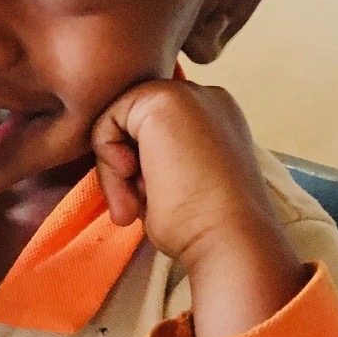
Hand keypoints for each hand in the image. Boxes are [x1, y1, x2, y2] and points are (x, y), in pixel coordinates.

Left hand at [92, 78, 305, 336]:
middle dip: (122, 167)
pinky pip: (106, 122)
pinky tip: (135, 184)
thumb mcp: (176, 181)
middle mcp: (205, 98)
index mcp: (215, 118)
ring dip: (113, 171)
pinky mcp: (161, 99)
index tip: (147, 203)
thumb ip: (154, 157)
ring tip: (134, 204)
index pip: (149, 129)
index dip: (138, 168)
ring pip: (116, 122)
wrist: (231, 242)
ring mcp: (185, 94)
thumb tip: (118, 153)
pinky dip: (108, 160)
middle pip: (130, 121)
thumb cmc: (202, 227)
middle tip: (134, 207)